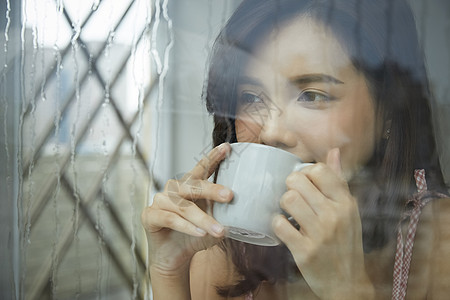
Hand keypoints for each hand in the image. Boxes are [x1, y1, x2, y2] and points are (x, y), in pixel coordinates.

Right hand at [141, 143, 233, 275]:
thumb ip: (224, 213)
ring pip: (184, 207)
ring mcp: (160, 201)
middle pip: (193, 185)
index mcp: (189, 186)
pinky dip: (187, 227)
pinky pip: (170, 219)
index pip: (202, 169)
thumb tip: (246, 209)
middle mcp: (174, 189)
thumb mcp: (214, 223)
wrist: (175, 258)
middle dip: (213, 190)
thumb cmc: (196, 236)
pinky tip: (200, 233)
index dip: (213, 158)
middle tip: (230, 195)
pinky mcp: (150, 215)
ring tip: (219, 231)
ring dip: (203, 220)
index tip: (228, 147)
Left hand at [273, 148, 373, 298]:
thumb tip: (334, 152)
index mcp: (346, 203)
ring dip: (282, 206)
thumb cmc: (346, 243)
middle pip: (297, 181)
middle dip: (289, 186)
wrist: (347, 283)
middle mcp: (335, 215)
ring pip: (287, 199)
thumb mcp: (349, 211)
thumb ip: (339, 181)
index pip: (319, 170)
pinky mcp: (305, 251)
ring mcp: (320, 234)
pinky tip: (284, 228)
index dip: (305, 173)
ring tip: (288, 213)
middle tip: (292, 198)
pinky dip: (277, 224)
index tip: (303, 184)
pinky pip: (279, 225)